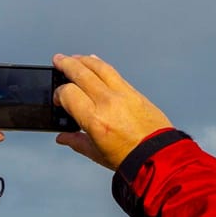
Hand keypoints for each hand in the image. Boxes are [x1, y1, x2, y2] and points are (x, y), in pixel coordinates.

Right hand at [52, 54, 172, 170]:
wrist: (158, 156)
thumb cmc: (129, 158)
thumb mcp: (96, 153)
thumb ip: (76, 141)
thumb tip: (63, 137)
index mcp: (94, 119)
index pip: (68, 93)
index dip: (58, 94)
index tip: (58, 99)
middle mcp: (107, 103)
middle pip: (82, 73)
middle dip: (66, 65)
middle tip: (57, 60)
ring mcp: (123, 95)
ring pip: (99, 67)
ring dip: (84, 60)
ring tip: (74, 58)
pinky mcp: (135, 92)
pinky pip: (114, 73)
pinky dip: (101, 65)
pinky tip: (95, 63)